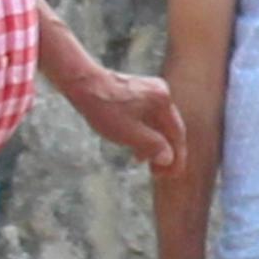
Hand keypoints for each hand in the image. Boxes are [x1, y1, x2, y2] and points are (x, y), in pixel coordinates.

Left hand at [61, 63, 182, 171]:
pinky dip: (144, 134)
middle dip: (165, 152)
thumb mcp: (130, 133)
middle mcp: (159, 93)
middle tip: (159, 174)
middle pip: (168, 128)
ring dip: (153, 145)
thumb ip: (153, 146)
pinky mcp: (134, 93)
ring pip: (156, 124)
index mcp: (162, 101)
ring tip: (146, 164)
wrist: (81, 83)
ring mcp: (147, 91)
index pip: (177, 133)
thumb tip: (168, 159)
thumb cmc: (103, 107)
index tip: (172, 174)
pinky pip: (146, 118)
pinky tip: (136, 148)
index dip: (177, 157)